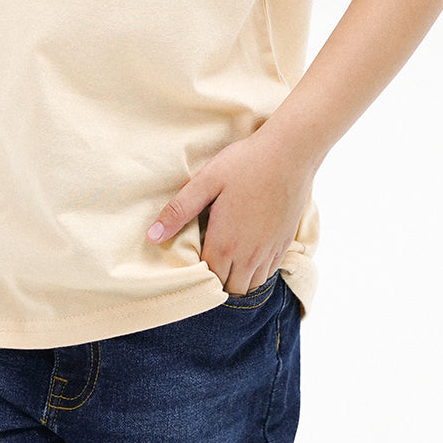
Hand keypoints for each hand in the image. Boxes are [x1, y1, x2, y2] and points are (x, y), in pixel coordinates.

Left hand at [147, 122, 315, 294]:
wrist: (290, 153)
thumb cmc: (245, 163)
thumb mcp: (206, 181)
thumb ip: (179, 211)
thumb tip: (152, 237)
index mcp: (225, 243)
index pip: (207, 279)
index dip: (197, 275)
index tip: (191, 261)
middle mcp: (249, 255)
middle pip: (230, 289)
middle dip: (217, 281)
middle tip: (207, 261)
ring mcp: (269, 252)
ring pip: (251, 286)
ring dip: (238, 280)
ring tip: (227, 261)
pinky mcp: (285, 244)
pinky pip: (269, 274)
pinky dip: (257, 272)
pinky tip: (248, 253)